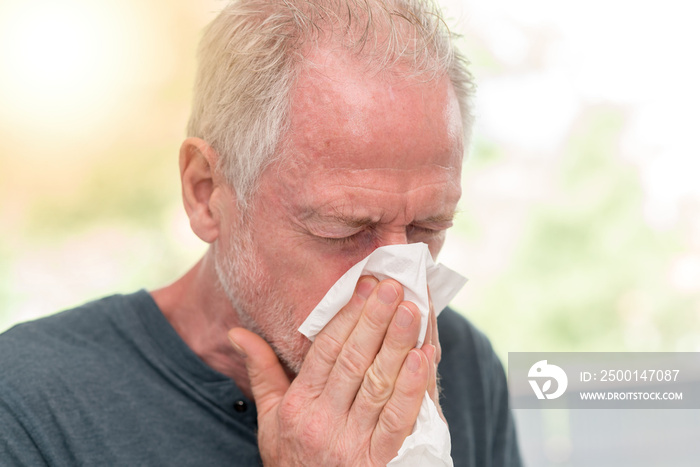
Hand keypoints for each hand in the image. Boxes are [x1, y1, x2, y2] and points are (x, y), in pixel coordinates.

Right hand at [228, 276, 437, 465]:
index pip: (326, 352)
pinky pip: (399, 419)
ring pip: (379, 385)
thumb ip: (262, 371)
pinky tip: (424, 357)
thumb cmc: (293, 458)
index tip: (365, 285)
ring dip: (397, 344)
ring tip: (412, 310)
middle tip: (393, 286)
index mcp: (300, 405)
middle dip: (375, 320)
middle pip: (353, 362)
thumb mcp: (271, 417)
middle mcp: (325, 421)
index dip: (347, 317)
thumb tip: (236, 333)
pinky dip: (412, 387)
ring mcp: (353, 442)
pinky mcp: (380, 460)